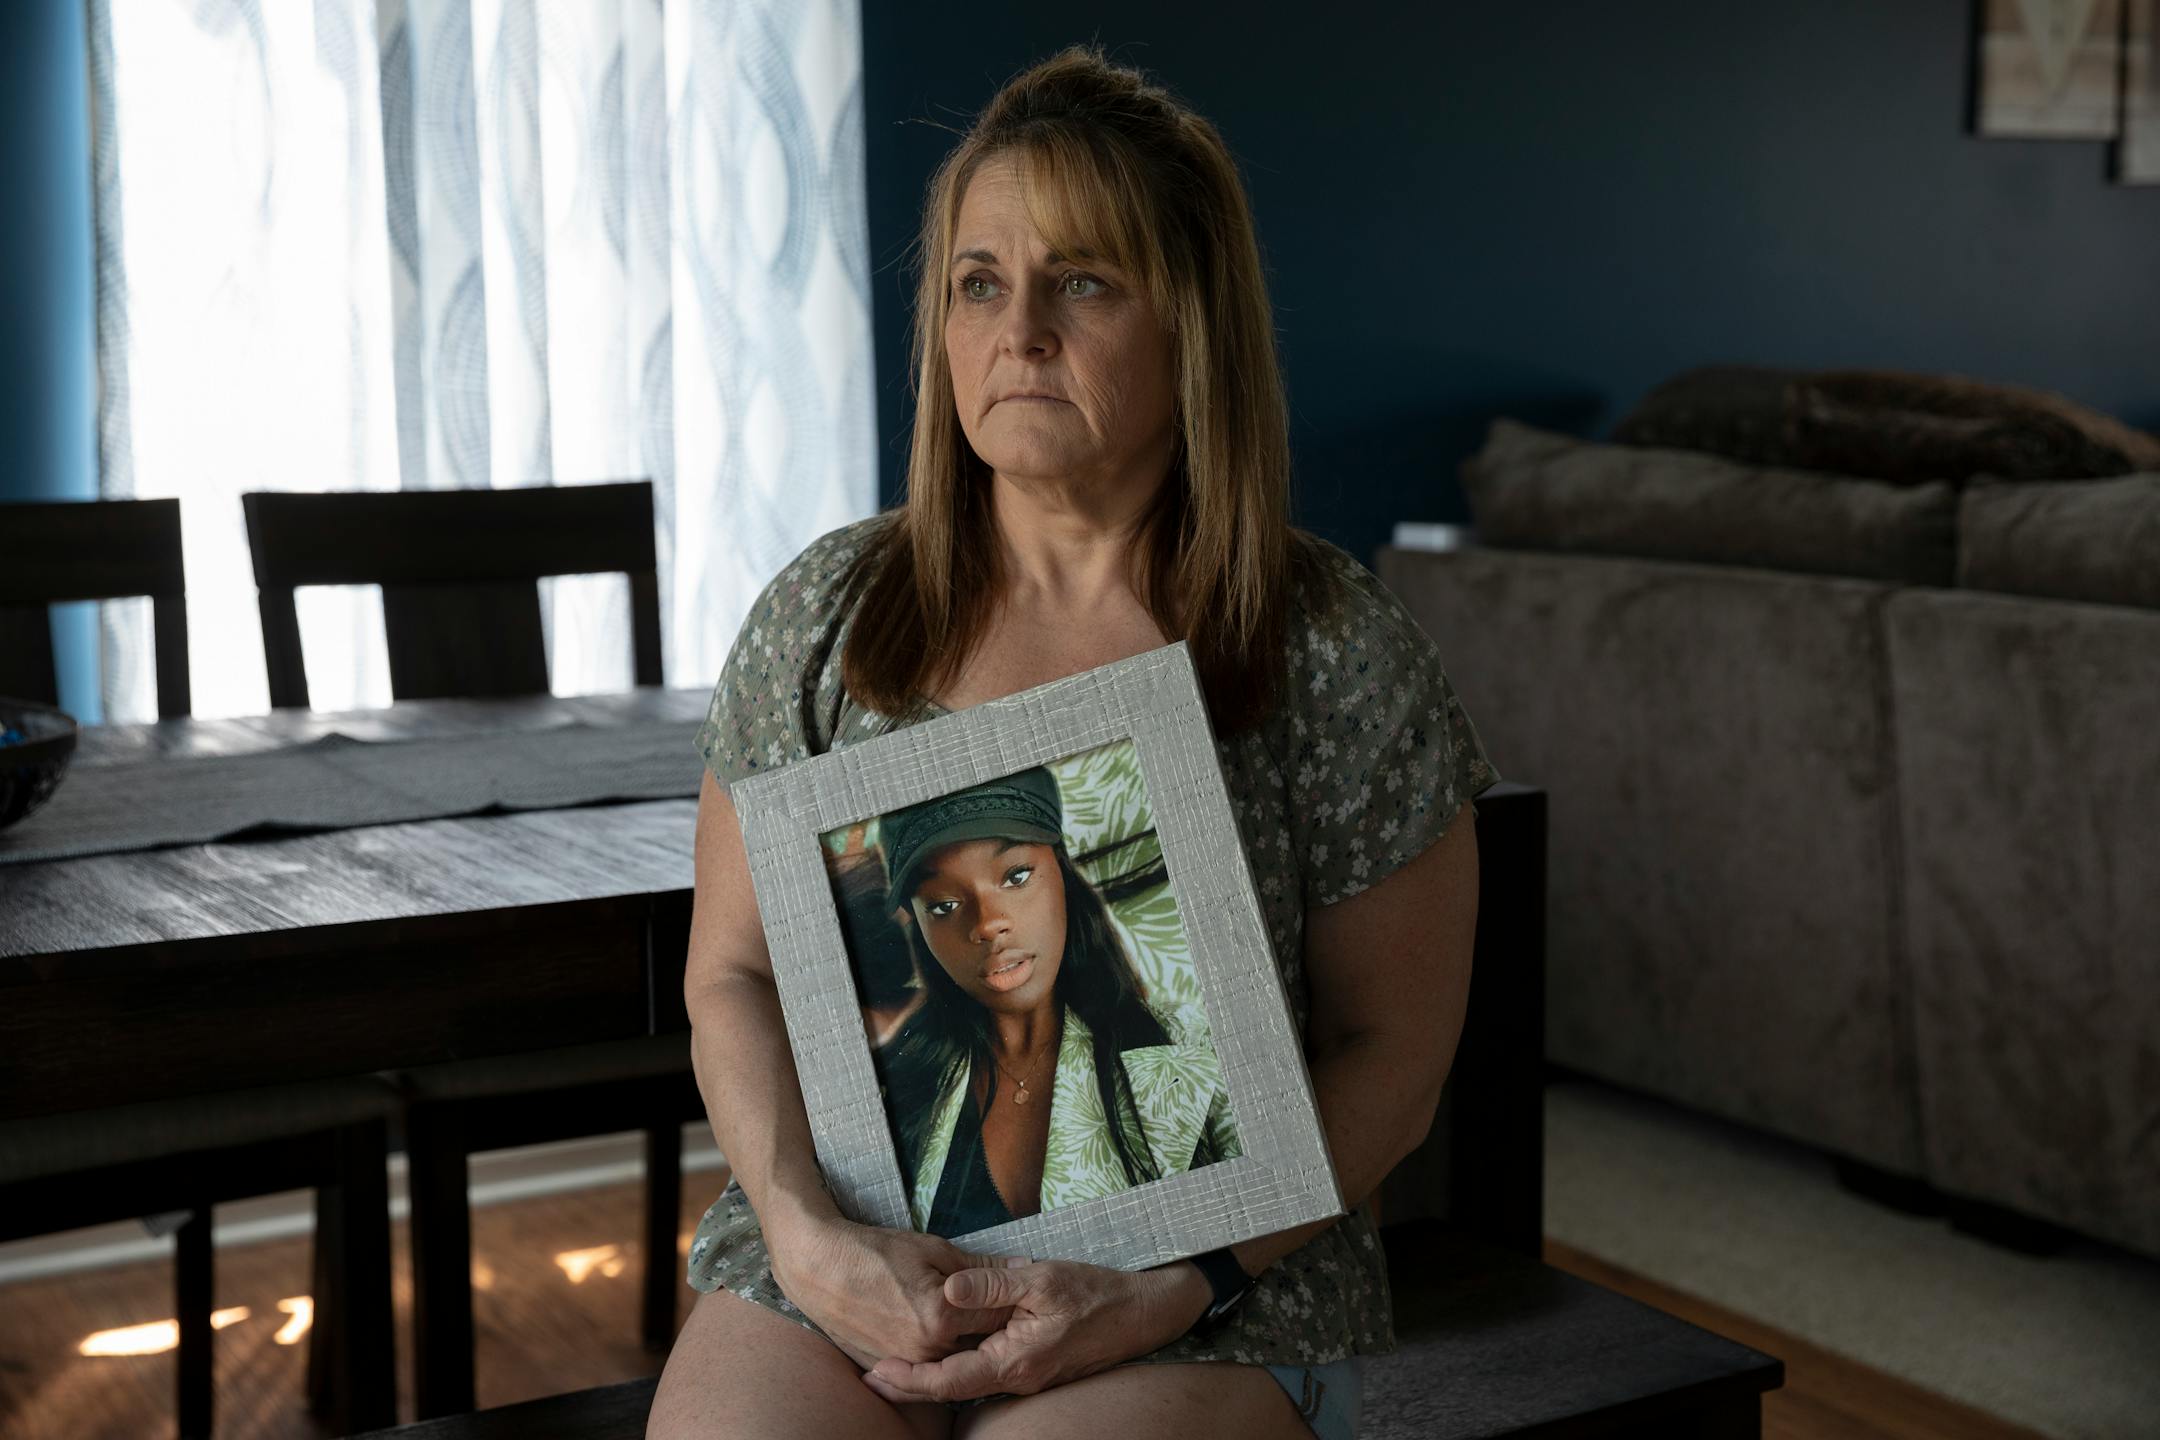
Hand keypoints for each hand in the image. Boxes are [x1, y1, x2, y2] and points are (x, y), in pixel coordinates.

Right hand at [765, 1212, 1018, 1369]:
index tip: (1018, 1291)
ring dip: (963, 1339)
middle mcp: (924, 1350)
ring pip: (950, 1357)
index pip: (996, 1317)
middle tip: (993, 1302)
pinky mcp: (885, 1366)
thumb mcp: (934, 1249)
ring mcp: (903, 1362)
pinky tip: (932, 1326)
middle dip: (990, 1324)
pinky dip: (933, 1349)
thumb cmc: (875, 1252)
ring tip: (961, 1312)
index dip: (1010, 1302)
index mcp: (941, 1319)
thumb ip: (981, 1266)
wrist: (819, 1267)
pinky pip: (922, 1363)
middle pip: (976, 1343)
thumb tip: (1023, 1267)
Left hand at [859, 1257, 1212, 1403]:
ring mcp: (1024, 1377)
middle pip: (951, 1389)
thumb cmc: (1095, 1293)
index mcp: (1014, 1362)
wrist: (1141, 1312)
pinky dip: (954, 1367)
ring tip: (890, 1364)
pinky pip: (984, 1373)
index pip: (949, 1382)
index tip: (874, 1371)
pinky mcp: (1030, 1367)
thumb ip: (991, 1286)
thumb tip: (945, 1293)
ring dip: (928, 1376)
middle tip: (867, 1373)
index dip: (908, 1381)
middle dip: (908, 1384)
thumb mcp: (1040, 1279)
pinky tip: (937, 1352)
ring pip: (966, 1383)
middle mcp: (1015, 1378)